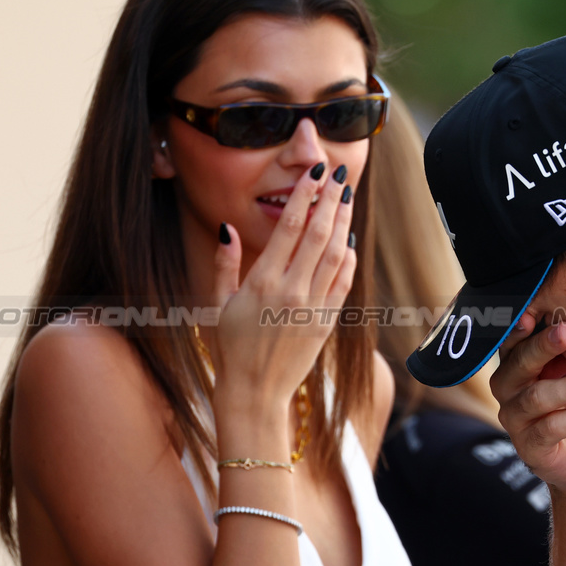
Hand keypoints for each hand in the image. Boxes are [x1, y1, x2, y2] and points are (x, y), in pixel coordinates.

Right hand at [210, 167, 355, 410]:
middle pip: (320, 233)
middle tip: (340, 175)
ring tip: (347, 198)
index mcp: (262, 281)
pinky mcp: (327, 322)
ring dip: (344, 222)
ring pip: (336, 254)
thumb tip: (227, 227)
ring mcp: (313, 306)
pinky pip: (343, 282)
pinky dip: (349, 258)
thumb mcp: (216, 303)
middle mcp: (292, 290)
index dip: (306, 196)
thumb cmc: (229, 347)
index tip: (315, 174)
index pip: (290, 226)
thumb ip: (223, 263)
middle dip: (332, 200)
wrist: (254, 392)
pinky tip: (348, 239)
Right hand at [490, 315, 565, 493]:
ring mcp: (513, 419)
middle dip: (544, 347)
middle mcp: (506, 388)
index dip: (520, 327)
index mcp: (515, 363)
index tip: (535, 314)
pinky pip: (551, 427)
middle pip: (519, 364)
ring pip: (537, 397)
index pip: (513, 340)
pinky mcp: (528, 447)